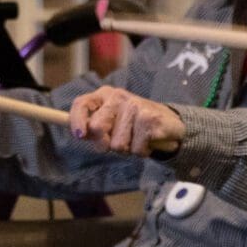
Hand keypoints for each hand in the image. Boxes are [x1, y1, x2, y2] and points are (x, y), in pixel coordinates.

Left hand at [69, 87, 183, 154]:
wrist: (169, 123)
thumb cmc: (133, 125)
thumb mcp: (111, 123)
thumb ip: (93, 128)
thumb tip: (79, 134)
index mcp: (104, 95)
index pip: (82, 104)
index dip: (76, 121)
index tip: (80, 136)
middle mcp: (118, 96)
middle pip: (97, 128)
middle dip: (106, 143)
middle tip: (120, 140)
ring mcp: (135, 106)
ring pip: (117, 144)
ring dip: (127, 149)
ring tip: (137, 138)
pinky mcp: (150, 118)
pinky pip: (135, 149)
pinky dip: (142, 151)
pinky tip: (148, 141)